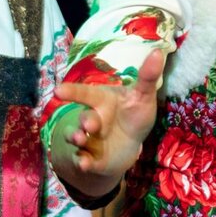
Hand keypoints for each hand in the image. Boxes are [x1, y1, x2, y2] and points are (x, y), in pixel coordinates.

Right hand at [48, 49, 166, 197]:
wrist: (130, 144)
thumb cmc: (134, 114)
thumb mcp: (143, 96)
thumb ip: (147, 77)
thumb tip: (158, 52)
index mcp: (102, 101)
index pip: (86, 94)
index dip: (72, 92)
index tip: (58, 91)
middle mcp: (91, 119)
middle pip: (84, 118)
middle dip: (85, 121)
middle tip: (89, 124)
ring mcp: (88, 139)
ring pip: (76, 138)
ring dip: (76, 138)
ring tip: (80, 139)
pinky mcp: (90, 159)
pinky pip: (82, 160)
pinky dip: (82, 162)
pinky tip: (84, 164)